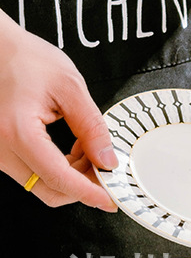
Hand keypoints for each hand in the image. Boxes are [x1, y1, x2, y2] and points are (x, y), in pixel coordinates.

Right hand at [0, 13, 116, 210]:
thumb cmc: (23, 57)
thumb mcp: (69, 87)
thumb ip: (91, 127)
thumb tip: (108, 161)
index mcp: (16, 132)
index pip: (59, 179)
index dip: (89, 193)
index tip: (112, 199)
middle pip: (49, 191)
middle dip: (83, 186)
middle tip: (106, 169)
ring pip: (41, 184)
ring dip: (72, 177)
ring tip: (88, 150)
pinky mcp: (0, 150)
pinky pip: (32, 172)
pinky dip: (58, 169)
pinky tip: (73, 149)